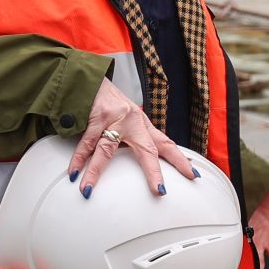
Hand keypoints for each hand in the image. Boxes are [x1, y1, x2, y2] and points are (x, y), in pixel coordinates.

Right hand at [70, 81, 196, 197]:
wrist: (90, 78)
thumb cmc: (109, 103)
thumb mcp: (128, 118)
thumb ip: (134, 138)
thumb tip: (143, 162)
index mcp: (143, 125)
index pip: (166, 144)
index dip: (180, 160)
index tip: (193, 176)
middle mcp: (133, 121)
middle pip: (147, 149)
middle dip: (153, 171)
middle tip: (159, 190)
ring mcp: (115, 118)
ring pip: (106, 150)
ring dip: (94, 171)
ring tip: (87, 189)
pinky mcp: (96, 116)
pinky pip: (86, 143)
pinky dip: (78, 159)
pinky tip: (74, 173)